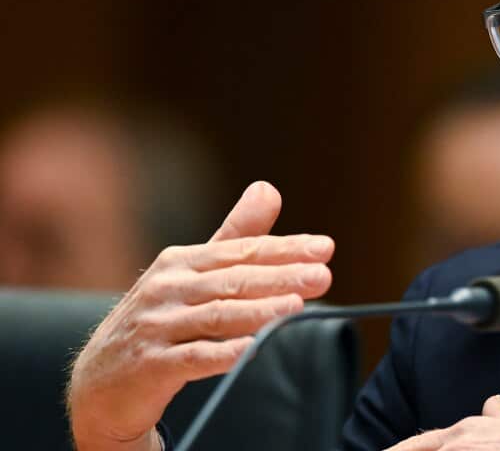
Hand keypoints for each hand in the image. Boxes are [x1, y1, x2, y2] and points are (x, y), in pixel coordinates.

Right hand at [66, 181, 334, 450]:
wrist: (101, 382)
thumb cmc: (160, 319)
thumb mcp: (193, 274)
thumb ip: (235, 236)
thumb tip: (269, 189)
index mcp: (181, 262)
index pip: (242, 251)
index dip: (285, 249)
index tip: (325, 248)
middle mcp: (166, 288)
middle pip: (233, 280)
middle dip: (281, 277)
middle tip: (323, 276)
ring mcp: (155, 326)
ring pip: (216, 316)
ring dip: (258, 312)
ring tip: (296, 307)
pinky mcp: (150, 365)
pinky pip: (192, 357)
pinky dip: (223, 353)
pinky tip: (251, 351)